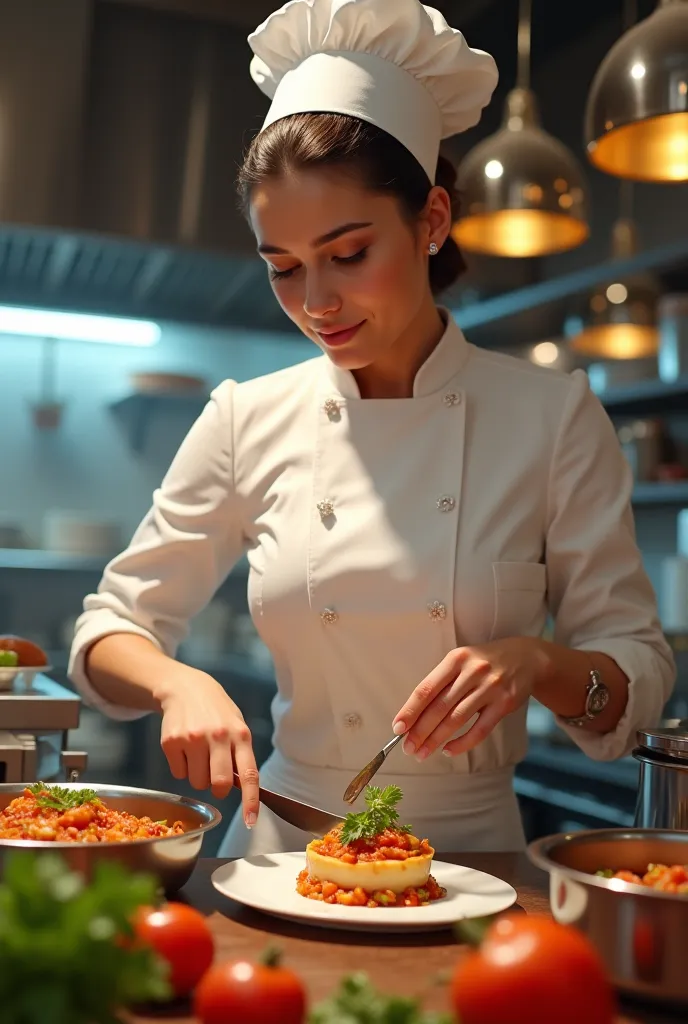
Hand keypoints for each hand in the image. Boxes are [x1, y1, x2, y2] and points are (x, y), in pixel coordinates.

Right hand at [157, 669, 259, 827]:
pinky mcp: (171, 742)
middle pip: (219, 785)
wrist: (185, 688)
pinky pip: (178, 774)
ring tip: (198, 754)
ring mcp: (193, 739)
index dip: (250, 801)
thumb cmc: (217, 712)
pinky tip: (184, 747)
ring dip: (198, 776)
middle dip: (217, 788)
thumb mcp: (236, 726)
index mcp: (240, 734)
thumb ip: (240, 754)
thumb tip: (241, 788)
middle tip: (214, 776)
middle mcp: (218, 736)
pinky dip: (181, 767)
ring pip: (196, 783)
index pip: (249, 774)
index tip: (251, 821)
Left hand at [392, 637, 549, 759]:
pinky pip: (479, 729)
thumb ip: (441, 683)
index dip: (410, 710)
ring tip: (422, 753)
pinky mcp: (504, 704)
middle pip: (439, 707)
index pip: (426, 689)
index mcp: (455, 659)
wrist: (526, 657)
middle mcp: (472, 672)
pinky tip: (449, 750)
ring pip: (456, 719)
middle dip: (420, 731)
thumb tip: (413, 715)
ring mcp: (490, 688)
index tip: (397, 728)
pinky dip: (462, 743)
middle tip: (407, 748)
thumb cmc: (483, 662)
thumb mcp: (461, 662)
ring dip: (436, 739)